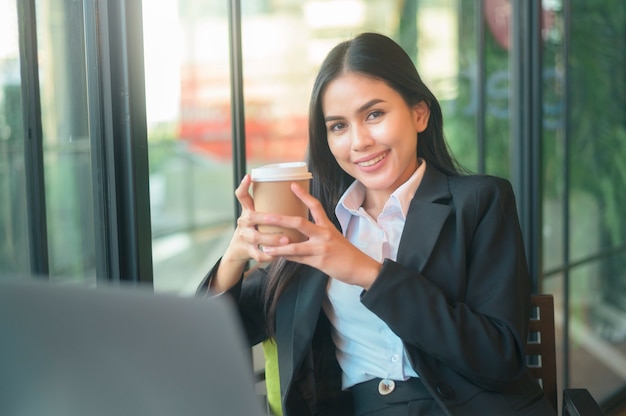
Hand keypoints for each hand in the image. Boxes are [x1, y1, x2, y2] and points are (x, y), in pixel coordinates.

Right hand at [213, 175, 289, 291]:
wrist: (239, 250)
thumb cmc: (256, 228)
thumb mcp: (258, 216)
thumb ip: (270, 207)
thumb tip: (295, 190)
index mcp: (247, 211)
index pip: (242, 196)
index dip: (243, 186)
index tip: (249, 176)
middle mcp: (243, 222)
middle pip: (251, 217)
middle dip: (265, 218)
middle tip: (277, 218)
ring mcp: (244, 237)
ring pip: (256, 237)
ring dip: (271, 239)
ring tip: (286, 240)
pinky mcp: (247, 251)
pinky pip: (259, 254)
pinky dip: (270, 255)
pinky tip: (280, 255)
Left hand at [260, 183, 381, 288]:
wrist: (360, 268)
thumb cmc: (346, 253)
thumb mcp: (333, 238)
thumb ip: (317, 234)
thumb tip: (297, 233)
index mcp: (327, 226)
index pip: (315, 206)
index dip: (303, 195)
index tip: (292, 185)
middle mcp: (324, 234)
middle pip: (299, 223)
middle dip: (280, 219)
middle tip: (265, 216)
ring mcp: (321, 248)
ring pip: (294, 246)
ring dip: (278, 247)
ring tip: (264, 246)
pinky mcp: (319, 262)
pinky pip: (298, 259)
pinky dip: (286, 258)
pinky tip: (276, 257)